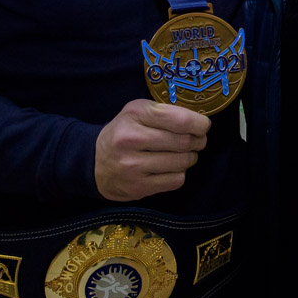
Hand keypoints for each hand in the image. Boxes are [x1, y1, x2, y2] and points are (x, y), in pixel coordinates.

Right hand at [94, 99, 209, 200]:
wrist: (94, 161)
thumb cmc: (124, 131)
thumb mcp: (138, 111)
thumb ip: (166, 112)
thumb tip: (200, 122)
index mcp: (135, 114)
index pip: (180, 120)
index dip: (199, 124)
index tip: (203, 126)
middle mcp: (132, 139)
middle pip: (184, 142)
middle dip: (198, 141)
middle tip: (197, 141)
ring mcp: (133, 166)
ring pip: (182, 162)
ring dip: (190, 158)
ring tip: (183, 154)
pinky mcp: (137, 187)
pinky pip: (175, 181)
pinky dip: (179, 174)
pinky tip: (171, 168)